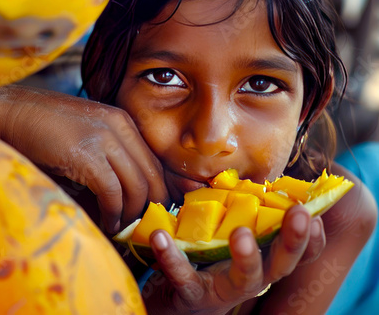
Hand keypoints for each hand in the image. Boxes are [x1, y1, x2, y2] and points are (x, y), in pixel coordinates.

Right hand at [3, 86, 168, 232]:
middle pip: (151, 175)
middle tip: (141, 224)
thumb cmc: (44, 128)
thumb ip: (108, 156)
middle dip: (150, 205)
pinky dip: (113, 213)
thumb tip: (125, 195)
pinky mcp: (85, 155)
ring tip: (121, 226)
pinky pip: (111, 192)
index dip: (158, 189)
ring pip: (136, 186)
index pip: (154, 161)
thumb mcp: (87, 134)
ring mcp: (103, 139)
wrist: (11, 113)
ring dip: (131, 213)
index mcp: (122, 121)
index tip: (152, 209)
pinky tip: (107, 222)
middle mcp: (119, 127)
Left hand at [142, 205, 325, 314]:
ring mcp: (224, 290)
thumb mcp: (232, 236)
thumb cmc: (212, 260)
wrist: (181, 298)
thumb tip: (257, 177)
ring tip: (241, 233)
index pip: (297, 253)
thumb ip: (246, 214)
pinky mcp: (193, 295)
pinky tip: (160, 235)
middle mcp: (252, 278)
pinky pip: (183, 277)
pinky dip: (171, 256)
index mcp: (263, 260)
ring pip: (244, 278)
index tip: (314, 211)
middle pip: (281, 264)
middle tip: (300, 214)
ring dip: (246, 256)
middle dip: (293, 240)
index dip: (311, 237)